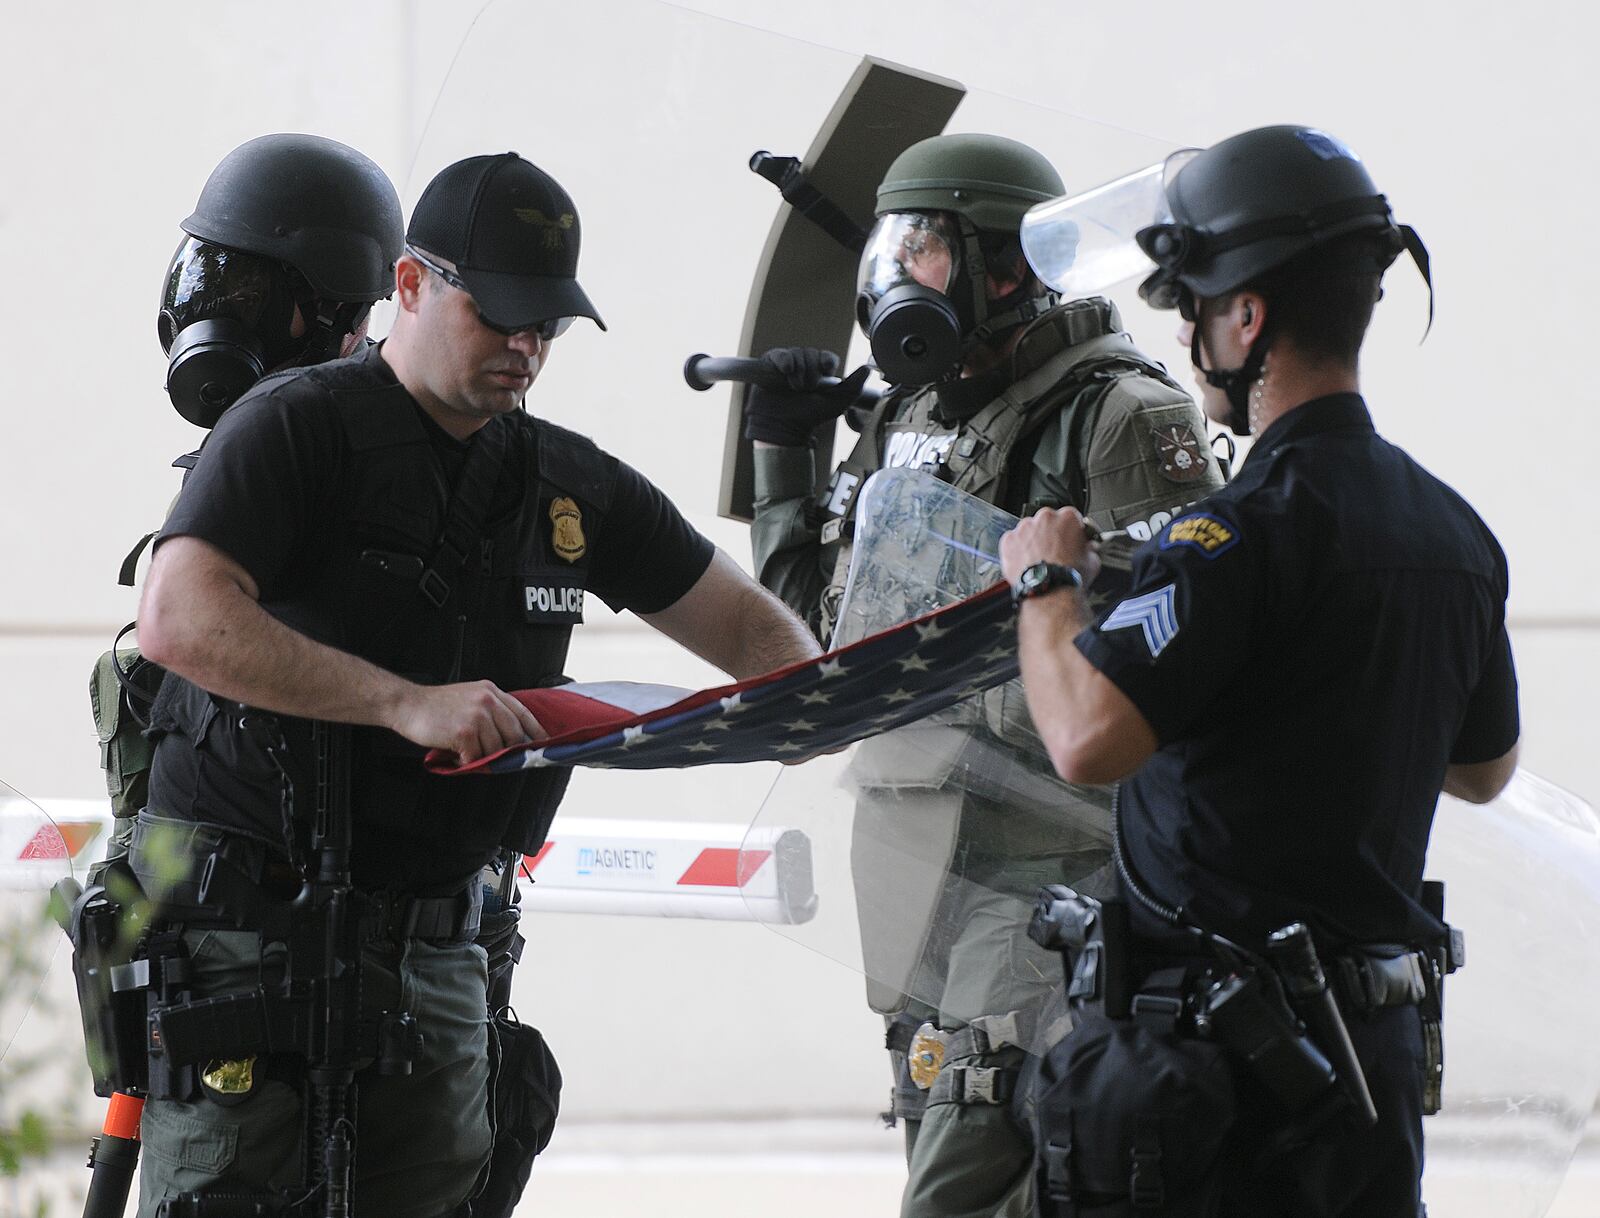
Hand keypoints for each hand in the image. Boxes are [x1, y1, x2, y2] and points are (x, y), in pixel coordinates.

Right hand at [390, 680, 547, 762]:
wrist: (407, 704)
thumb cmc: (436, 706)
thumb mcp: (469, 697)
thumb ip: (490, 710)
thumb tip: (512, 736)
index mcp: (491, 691)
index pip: (523, 713)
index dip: (535, 731)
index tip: (544, 743)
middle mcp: (487, 700)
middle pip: (513, 734)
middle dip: (507, 751)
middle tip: (496, 758)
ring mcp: (477, 715)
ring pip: (495, 749)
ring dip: (482, 756)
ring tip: (466, 752)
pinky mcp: (465, 731)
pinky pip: (476, 757)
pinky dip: (467, 761)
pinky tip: (456, 754)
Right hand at [743, 347, 865, 446]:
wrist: (783, 427)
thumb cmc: (809, 417)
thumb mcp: (837, 404)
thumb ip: (853, 387)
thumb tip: (867, 368)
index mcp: (820, 373)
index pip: (827, 357)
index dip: (827, 361)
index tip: (826, 370)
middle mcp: (804, 366)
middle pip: (811, 354)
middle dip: (811, 372)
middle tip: (806, 389)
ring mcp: (787, 365)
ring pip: (797, 353)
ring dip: (798, 371)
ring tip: (794, 387)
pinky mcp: (770, 365)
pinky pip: (779, 354)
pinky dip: (784, 360)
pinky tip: (786, 371)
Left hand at [999, 507, 1100, 588]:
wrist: (1049, 591)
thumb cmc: (1069, 577)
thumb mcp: (1093, 560)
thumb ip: (1090, 547)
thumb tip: (1089, 548)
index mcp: (1068, 517)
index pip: (1069, 517)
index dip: (1070, 530)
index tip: (1068, 539)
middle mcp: (1045, 517)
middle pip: (1047, 521)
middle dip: (1049, 534)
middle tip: (1053, 552)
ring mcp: (1024, 528)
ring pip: (1028, 530)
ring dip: (1032, 541)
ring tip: (1038, 560)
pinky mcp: (1008, 540)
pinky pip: (1012, 541)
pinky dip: (1016, 550)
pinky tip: (1025, 563)